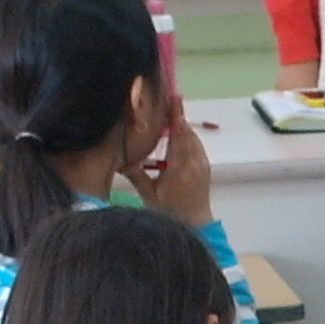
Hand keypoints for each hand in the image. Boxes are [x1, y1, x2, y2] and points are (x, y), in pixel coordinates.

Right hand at [138, 93, 217, 226]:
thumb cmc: (170, 213)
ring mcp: (202, 164)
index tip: (173, 98)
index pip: (179, 136)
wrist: (196, 225)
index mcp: (181, 168)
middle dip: (177, 115)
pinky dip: (186, 137)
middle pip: (187, 132)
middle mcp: (195, 163)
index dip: (176, 116)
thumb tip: (120, 160)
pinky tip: (177, 134)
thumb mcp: (150, 196)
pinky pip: (196, 146)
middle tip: (168, 98)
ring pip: (193, 138)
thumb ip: (136, 176)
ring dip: (182, 126)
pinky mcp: (204, 167)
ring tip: (170, 111)